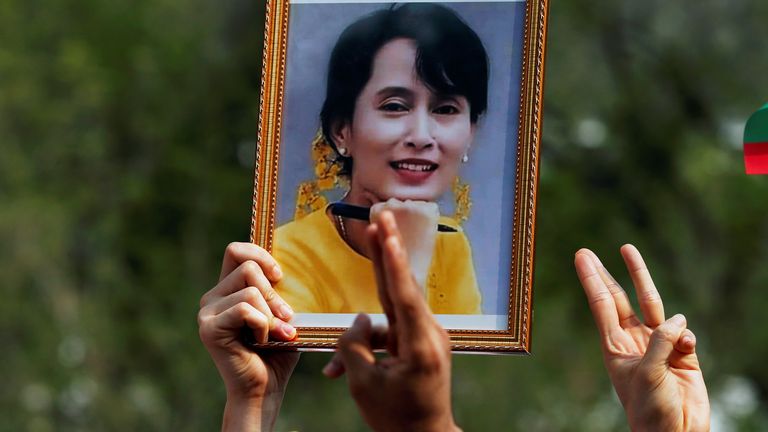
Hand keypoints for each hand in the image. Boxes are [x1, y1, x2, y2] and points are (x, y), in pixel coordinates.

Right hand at [198, 242, 298, 430]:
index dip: (259, 254)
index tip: (279, 276)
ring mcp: (207, 312)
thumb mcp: (281, 312)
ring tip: (275, 334)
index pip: (236, 250)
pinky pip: (245, 309)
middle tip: (285, 318)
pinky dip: (262, 325)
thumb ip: (277, 288)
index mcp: (227, 289)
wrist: (265, 387)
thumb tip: (283, 267)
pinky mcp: (209, 327)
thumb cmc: (277, 350)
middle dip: (274, 292)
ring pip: (251, 290)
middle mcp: (212, 297)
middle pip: (247, 266)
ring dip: (271, 314)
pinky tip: (262, 341)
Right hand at [323, 211, 458, 431]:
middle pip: (402, 287)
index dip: (392, 262)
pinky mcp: (420, 343)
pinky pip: (389, 333)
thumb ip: (353, 344)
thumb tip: (358, 318)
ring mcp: (426, 338)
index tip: (386, 233)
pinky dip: (366, 346)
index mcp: (420, 346)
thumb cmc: (394, 417)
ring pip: (387, 317)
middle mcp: (429, 335)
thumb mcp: (363, 384)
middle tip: (381, 217)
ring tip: (338, 372)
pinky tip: (339, 373)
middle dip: (387, 252)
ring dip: (360, 334)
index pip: (403, 295)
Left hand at [574, 244, 709, 431]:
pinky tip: (685, 346)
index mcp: (615, 346)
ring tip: (627, 250)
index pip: (601, 304)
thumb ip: (660, 342)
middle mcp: (634, 340)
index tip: (581, 257)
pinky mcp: (683, 354)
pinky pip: (684, 334)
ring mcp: (658, 345)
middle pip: (618, 298)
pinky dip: (685, 336)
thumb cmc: (651, 409)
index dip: (592, 279)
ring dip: (640, 277)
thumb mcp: (647, 373)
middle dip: (605, 274)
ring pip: (651, 304)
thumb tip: (678, 320)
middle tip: (588, 252)